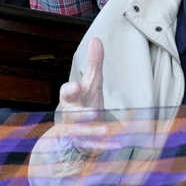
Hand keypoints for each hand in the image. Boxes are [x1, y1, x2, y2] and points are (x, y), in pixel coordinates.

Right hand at [54, 38, 111, 153]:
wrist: (76, 132)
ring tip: (106, 130)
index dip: (70, 90)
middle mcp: (72, 116)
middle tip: (92, 112)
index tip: (77, 87)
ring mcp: (78, 131)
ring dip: (93, 131)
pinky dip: (106, 145)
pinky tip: (119, 143)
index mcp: (71, 99)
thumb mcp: (90, 83)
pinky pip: (95, 146)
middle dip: (80, 114)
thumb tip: (96, 39)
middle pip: (72, 114)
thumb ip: (93, 64)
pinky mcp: (87, 144)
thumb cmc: (84, 102)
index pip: (66, 93)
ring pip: (82, 132)